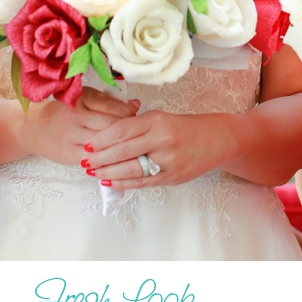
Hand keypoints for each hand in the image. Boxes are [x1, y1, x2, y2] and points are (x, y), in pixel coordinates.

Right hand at [19, 88, 138, 165]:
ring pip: (106, 144)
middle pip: (113, 127)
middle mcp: (77, 115)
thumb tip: (136, 105)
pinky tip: (116, 159)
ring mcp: (72, 136)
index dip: (130, 115)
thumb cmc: (63, 112)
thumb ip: (108, 102)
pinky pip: (96, 159)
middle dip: (128, 133)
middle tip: (137, 136)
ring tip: (130, 148)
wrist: (33, 127)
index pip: (115, 108)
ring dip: (121, 148)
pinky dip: (108, 160)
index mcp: (82, 98)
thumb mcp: (83, 100)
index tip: (135, 118)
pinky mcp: (70, 153)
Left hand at [84, 111, 233, 188]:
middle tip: (84, 160)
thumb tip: (106, 136)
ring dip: (108, 172)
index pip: (122, 130)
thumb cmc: (184, 127)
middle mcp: (162, 140)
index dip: (102, 138)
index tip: (88, 143)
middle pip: (123, 150)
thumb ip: (137, 126)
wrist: (217, 139)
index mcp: (157, 121)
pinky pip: (143, 182)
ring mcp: (168, 161)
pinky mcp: (172, 177)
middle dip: (100, 157)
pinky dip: (124, 183)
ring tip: (93, 172)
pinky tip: (110, 182)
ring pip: (131, 169)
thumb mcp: (161, 118)